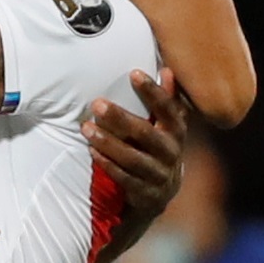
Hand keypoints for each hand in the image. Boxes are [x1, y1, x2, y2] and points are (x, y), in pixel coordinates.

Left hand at [86, 68, 188, 232]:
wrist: (160, 192)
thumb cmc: (158, 149)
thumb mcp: (166, 126)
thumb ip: (166, 100)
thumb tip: (167, 70)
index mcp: (176, 130)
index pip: (167, 108)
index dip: (153, 91)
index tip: (133, 73)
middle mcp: (171, 151)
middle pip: (145, 133)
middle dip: (120, 118)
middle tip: (97, 103)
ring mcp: (159, 173)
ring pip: (132, 157)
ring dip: (108, 142)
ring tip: (86, 128)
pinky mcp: (146, 192)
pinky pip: (124, 177)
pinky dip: (107, 164)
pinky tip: (92, 151)